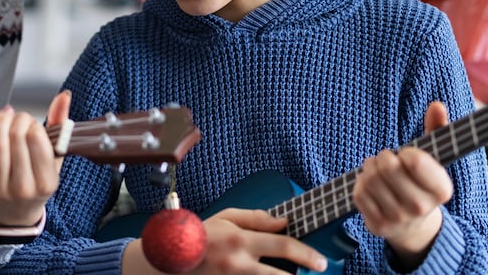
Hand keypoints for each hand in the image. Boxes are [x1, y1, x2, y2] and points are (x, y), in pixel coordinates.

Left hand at [0, 90, 71, 229]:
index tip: (33, 124)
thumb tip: (64, 96)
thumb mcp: (54, 161)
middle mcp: (23, 188)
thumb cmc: (37, 183)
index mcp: (46, 182)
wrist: (15, 216)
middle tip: (19, 117)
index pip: (37, 140)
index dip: (33, 124)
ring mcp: (0, 188)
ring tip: (5, 116)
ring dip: (0, 122)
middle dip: (18, 119)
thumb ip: (59, 127)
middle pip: (16, 139)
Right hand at [122, 208, 327, 273]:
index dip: (305, 253)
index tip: (320, 261)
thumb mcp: (226, 217)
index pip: (281, 245)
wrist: (167, 259)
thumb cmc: (197, 235)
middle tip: (317, 273)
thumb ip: (256, 218)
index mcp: (239, 240)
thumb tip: (283, 221)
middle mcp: (237, 264)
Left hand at [352, 101, 453, 268]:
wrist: (414, 226)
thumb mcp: (434, 158)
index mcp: (441, 190)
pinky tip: (370, 184)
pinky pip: (358, 194)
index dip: (407, 153)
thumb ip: (437, 129)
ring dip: (370, 167)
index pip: (415, 161)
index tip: (408, 155)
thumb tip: (436, 105)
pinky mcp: (378, 226)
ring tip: (378, 169)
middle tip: (387, 158)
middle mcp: (421, 208)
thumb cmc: (422, 182)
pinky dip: (360, 183)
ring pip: (370, 179)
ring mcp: (398, 219)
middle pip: (387, 167)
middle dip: (383, 156)